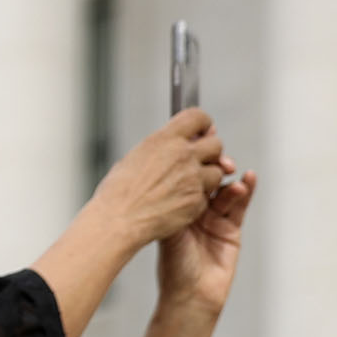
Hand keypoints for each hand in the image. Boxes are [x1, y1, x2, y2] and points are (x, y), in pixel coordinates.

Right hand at [93, 110, 234, 251]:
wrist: (118, 219)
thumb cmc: (119, 191)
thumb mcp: (136, 156)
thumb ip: (162, 146)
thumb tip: (175, 140)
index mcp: (164, 139)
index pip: (198, 118)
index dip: (203, 124)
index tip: (203, 131)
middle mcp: (182, 155)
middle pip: (216, 145)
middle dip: (211, 153)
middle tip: (200, 161)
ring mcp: (192, 178)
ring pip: (218, 172)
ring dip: (207, 178)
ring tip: (186, 185)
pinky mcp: (197, 200)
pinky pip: (207, 196)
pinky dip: (198, 199)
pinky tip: (179, 202)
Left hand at [155, 164, 255, 320]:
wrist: (190, 295)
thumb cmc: (173, 265)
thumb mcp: (167, 230)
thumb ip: (171, 205)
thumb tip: (165, 173)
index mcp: (174, 206)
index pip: (183, 176)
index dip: (189, 159)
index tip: (195, 139)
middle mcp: (193, 209)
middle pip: (205, 179)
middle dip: (211, 163)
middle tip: (215, 153)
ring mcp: (213, 218)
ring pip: (224, 190)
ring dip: (229, 178)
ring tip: (230, 169)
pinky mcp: (232, 229)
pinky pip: (240, 205)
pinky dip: (245, 191)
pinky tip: (248, 179)